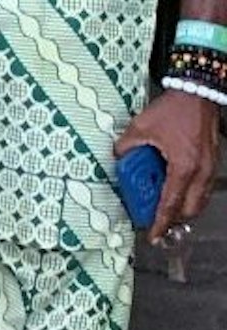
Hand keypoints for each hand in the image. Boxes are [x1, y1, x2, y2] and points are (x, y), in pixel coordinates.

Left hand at [115, 89, 221, 243]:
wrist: (197, 94)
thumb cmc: (171, 110)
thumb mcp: (140, 127)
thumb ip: (127, 147)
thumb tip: (117, 158)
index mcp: (182, 167)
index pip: (170, 204)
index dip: (160, 222)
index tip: (152, 235)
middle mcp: (200, 172)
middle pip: (189, 209)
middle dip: (174, 220)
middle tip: (156, 223)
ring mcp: (209, 168)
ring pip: (199, 201)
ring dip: (183, 208)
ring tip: (165, 210)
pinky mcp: (212, 162)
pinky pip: (203, 188)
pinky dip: (191, 195)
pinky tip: (177, 190)